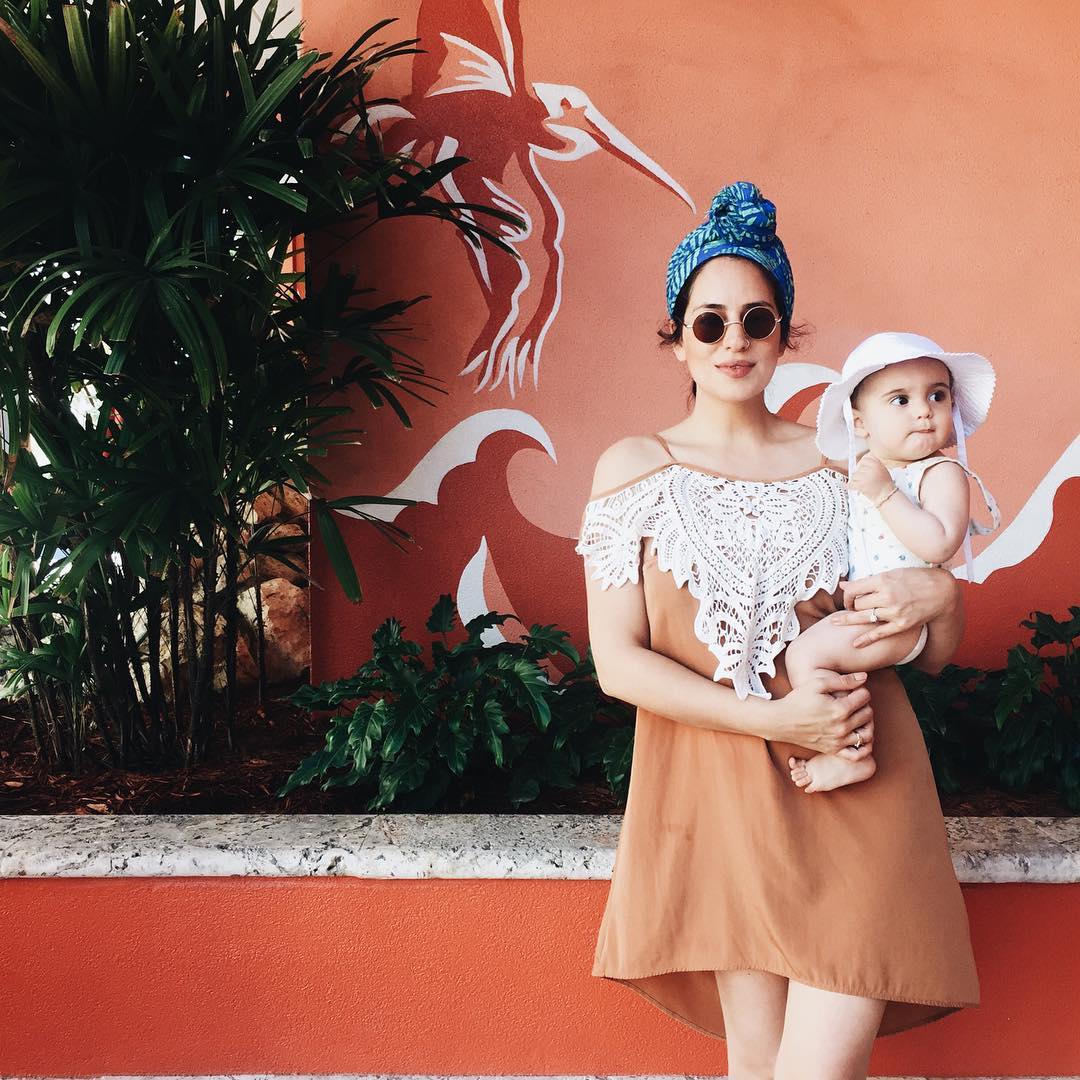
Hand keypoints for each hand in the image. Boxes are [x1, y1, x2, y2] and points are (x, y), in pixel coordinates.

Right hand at [770, 671, 874, 757]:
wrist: (781, 721)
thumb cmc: (798, 700)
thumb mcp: (817, 684)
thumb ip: (843, 680)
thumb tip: (865, 677)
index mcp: (840, 709)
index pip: (865, 697)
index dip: (860, 690)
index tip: (852, 690)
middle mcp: (842, 727)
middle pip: (868, 714)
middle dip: (864, 704)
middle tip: (854, 701)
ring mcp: (839, 741)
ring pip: (867, 733)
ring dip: (867, 723)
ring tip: (857, 717)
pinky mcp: (834, 750)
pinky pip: (858, 755)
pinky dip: (864, 747)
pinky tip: (858, 736)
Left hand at [835, 567, 959, 646]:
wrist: (942, 591)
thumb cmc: (915, 579)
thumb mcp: (891, 574)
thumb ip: (867, 581)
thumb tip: (843, 585)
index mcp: (883, 580)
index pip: (854, 589)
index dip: (846, 595)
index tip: (848, 598)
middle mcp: (887, 596)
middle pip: (858, 604)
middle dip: (851, 606)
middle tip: (849, 609)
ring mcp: (895, 612)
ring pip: (864, 617)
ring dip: (850, 620)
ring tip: (836, 622)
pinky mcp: (902, 624)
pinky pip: (880, 633)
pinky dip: (866, 639)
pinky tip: (855, 644)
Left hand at [848, 452, 893, 502]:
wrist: (887, 496)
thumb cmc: (885, 485)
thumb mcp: (882, 470)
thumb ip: (873, 466)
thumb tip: (860, 464)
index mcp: (877, 464)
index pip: (864, 460)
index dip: (862, 466)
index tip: (862, 470)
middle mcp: (871, 469)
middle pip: (858, 469)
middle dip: (859, 475)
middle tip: (864, 481)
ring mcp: (865, 477)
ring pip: (854, 476)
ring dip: (856, 481)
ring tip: (863, 485)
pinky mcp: (860, 485)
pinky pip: (850, 484)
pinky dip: (849, 486)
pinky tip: (851, 487)